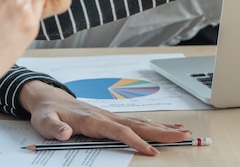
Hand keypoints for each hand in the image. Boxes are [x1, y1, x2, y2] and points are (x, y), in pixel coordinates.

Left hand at [20, 81, 191, 155]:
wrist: (49, 99)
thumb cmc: (47, 112)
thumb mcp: (44, 121)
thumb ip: (55, 128)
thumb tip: (66, 133)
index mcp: (94, 120)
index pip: (120, 131)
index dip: (136, 141)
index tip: (151, 151)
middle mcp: (107, 117)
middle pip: (140, 124)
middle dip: (163, 131)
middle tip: (183, 135)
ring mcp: (112, 117)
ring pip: (142, 122)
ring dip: (163, 128)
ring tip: (182, 131)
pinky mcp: (113, 119)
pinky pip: (137, 122)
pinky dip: (154, 125)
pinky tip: (165, 128)